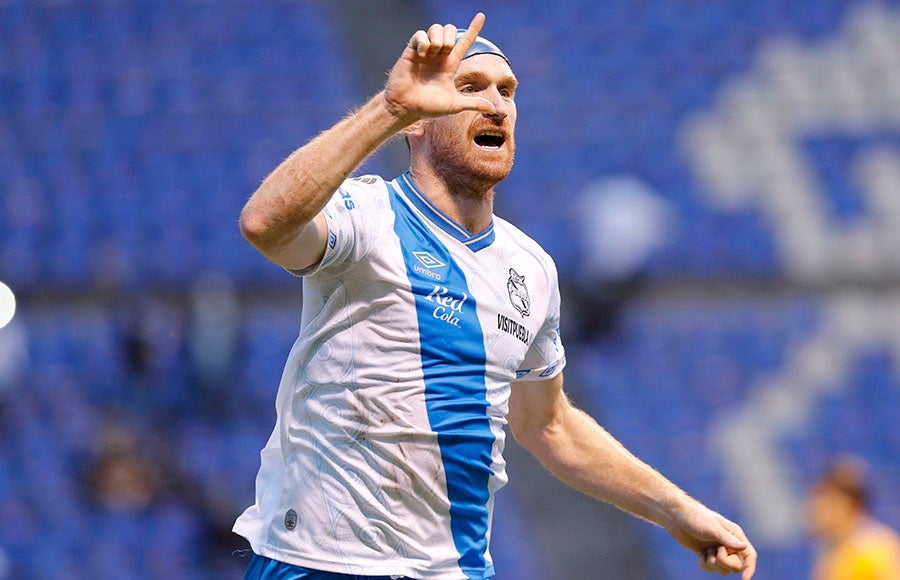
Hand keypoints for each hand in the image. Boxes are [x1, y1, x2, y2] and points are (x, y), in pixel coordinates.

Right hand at [382, 13, 496, 123]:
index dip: (474, 29)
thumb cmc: (428, 107)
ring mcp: (425, 52)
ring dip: (439, 38)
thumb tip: (495, 110)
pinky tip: (422, 54)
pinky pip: (420, 34)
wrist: (406, 107)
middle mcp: (438, 56)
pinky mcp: (411, 51)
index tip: (481, 16)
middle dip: (451, 35)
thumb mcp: (454, 105)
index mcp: (450, 65)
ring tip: (434, 52)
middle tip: (446, 51)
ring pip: (436, 28)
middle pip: (450, 29)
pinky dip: (424, 41)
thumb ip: (474, 103)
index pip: (465, 42)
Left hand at [665, 501, 756, 578]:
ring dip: (712, 563)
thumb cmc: (695, 518)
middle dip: (724, 562)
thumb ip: (727, 539)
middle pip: (735, 566)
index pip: (749, 555)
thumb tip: (744, 547)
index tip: (744, 579)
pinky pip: (710, 569)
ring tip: (705, 550)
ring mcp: (717, 550)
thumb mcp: (712, 528)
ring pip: (722, 570)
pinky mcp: (706, 555)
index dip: (750, 568)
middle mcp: (728, 544)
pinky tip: (699, 553)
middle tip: (714, 552)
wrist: (676, 517)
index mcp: (734, 535)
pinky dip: (704, 563)